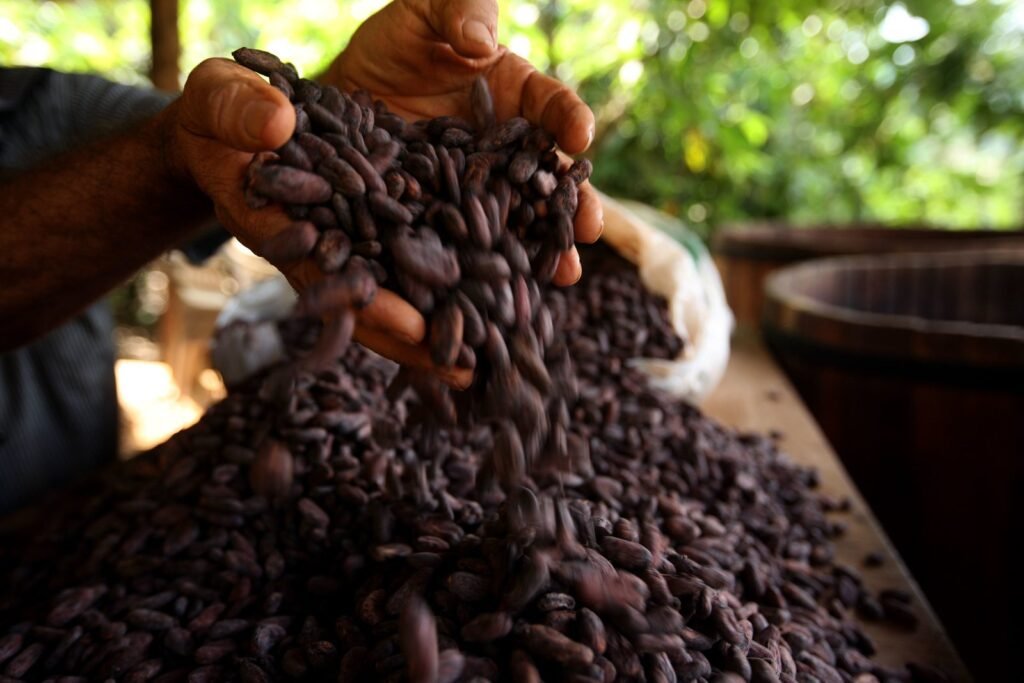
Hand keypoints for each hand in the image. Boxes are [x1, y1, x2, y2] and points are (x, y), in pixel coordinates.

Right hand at [162, 57, 470, 387]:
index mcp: (270, 223)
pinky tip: (488, 298)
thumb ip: (237, 109)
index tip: (411, 326)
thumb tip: (275, 124)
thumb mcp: (219, 98)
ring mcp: (344, 242)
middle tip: (463, 372)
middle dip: (411, 338)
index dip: (363, 301)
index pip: (320, 271)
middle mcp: (313, 246)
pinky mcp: (370, 226)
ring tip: (486, 357)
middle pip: (365, 303)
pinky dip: (442, 279)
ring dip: (434, 323)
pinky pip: (408, 258)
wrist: (236, 122)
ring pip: (391, 290)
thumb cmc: (220, 110)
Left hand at [323, 0, 603, 284]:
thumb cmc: (395, 45)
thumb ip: (459, 12)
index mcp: (516, 94)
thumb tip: (481, 42)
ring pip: (520, 217)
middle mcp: (507, 146)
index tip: (579, 137)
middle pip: (547, 176)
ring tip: (564, 273)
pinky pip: (474, 240)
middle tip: (590, 228)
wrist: (344, 97)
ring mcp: (480, 186)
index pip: (552, 106)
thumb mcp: (424, 13)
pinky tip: (501, 288)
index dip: (568, 120)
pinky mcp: (450, 215)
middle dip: (570, 204)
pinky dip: (488, 263)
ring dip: (542, 246)